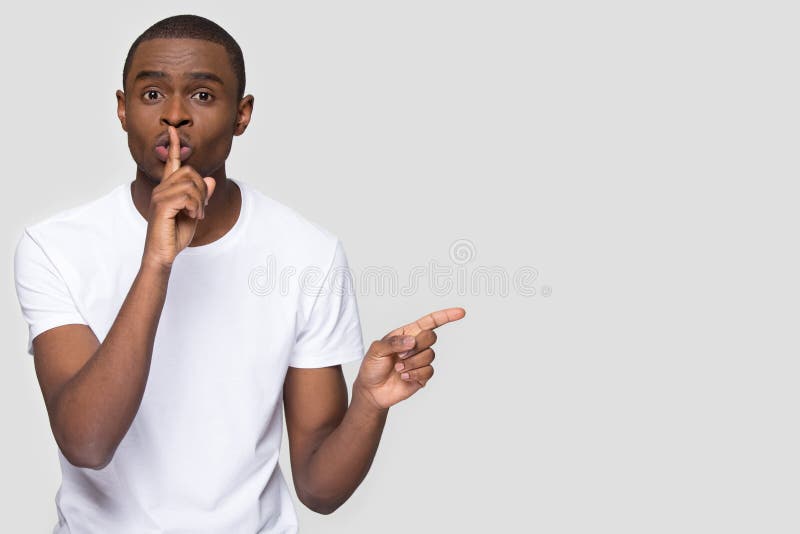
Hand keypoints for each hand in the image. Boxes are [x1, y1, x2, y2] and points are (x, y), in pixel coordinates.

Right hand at [141, 126, 215, 269]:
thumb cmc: (175, 235)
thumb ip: (202, 196)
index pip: (172, 163)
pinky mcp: (162, 205)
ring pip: (192, 184)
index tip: (172, 129)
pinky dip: (196, 206)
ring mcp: (160, 196)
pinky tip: (193, 216)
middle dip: (203, 189)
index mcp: (168, 188)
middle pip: (191, 172)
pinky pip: (187, 196)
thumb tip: (211, 180)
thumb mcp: (194, 213)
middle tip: (201, 207)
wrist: (163, 253)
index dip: (173, 145)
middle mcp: (162, 188)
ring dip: (201, 201)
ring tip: (197, 214)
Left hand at [354, 307, 465, 410]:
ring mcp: (421, 361)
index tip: (460, 312)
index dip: (446, 316)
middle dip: (417, 346)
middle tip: (401, 355)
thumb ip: (394, 342)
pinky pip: (429, 371)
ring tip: (398, 368)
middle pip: (431, 337)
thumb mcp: (376, 349)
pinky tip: (403, 377)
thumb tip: (412, 341)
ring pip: (430, 355)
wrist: (372, 391)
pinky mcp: (423, 375)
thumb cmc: (372, 366)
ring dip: (412, 363)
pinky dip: (415, 374)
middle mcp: (416, 345)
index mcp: (407, 333)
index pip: (430, 322)